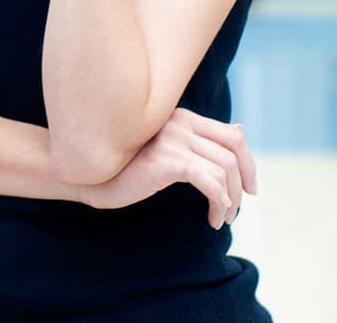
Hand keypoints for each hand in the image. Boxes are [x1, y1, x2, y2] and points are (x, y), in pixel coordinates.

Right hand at [80, 108, 256, 227]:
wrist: (87, 175)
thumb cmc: (124, 166)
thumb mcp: (165, 151)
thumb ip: (195, 143)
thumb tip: (239, 132)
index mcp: (182, 116)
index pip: (232, 134)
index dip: (249, 161)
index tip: (249, 187)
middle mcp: (180, 122)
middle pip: (233, 150)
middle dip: (245, 181)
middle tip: (240, 206)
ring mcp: (173, 139)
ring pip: (224, 169)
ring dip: (231, 199)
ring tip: (222, 218)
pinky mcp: (167, 161)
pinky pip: (209, 183)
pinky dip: (219, 203)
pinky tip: (212, 219)